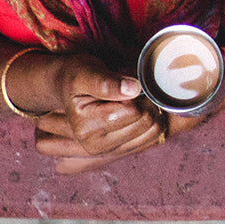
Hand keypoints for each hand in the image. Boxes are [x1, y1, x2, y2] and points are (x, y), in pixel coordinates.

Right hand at [32, 54, 167, 174]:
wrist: (70, 89)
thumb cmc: (77, 77)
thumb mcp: (85, 72)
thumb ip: (106, 82)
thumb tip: (133, 89)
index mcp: (86, 130)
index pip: (132, 111)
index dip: (134, 91)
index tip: (122, 82)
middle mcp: (98, 147)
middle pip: (145, 122)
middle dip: (143, 100)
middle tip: (129, 87)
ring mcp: (112, 151)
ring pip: (154, 129)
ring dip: (149, 109)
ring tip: (131, 98)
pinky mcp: (125, 150)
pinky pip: (154, 136)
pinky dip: (152, 119)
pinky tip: (137, 109)